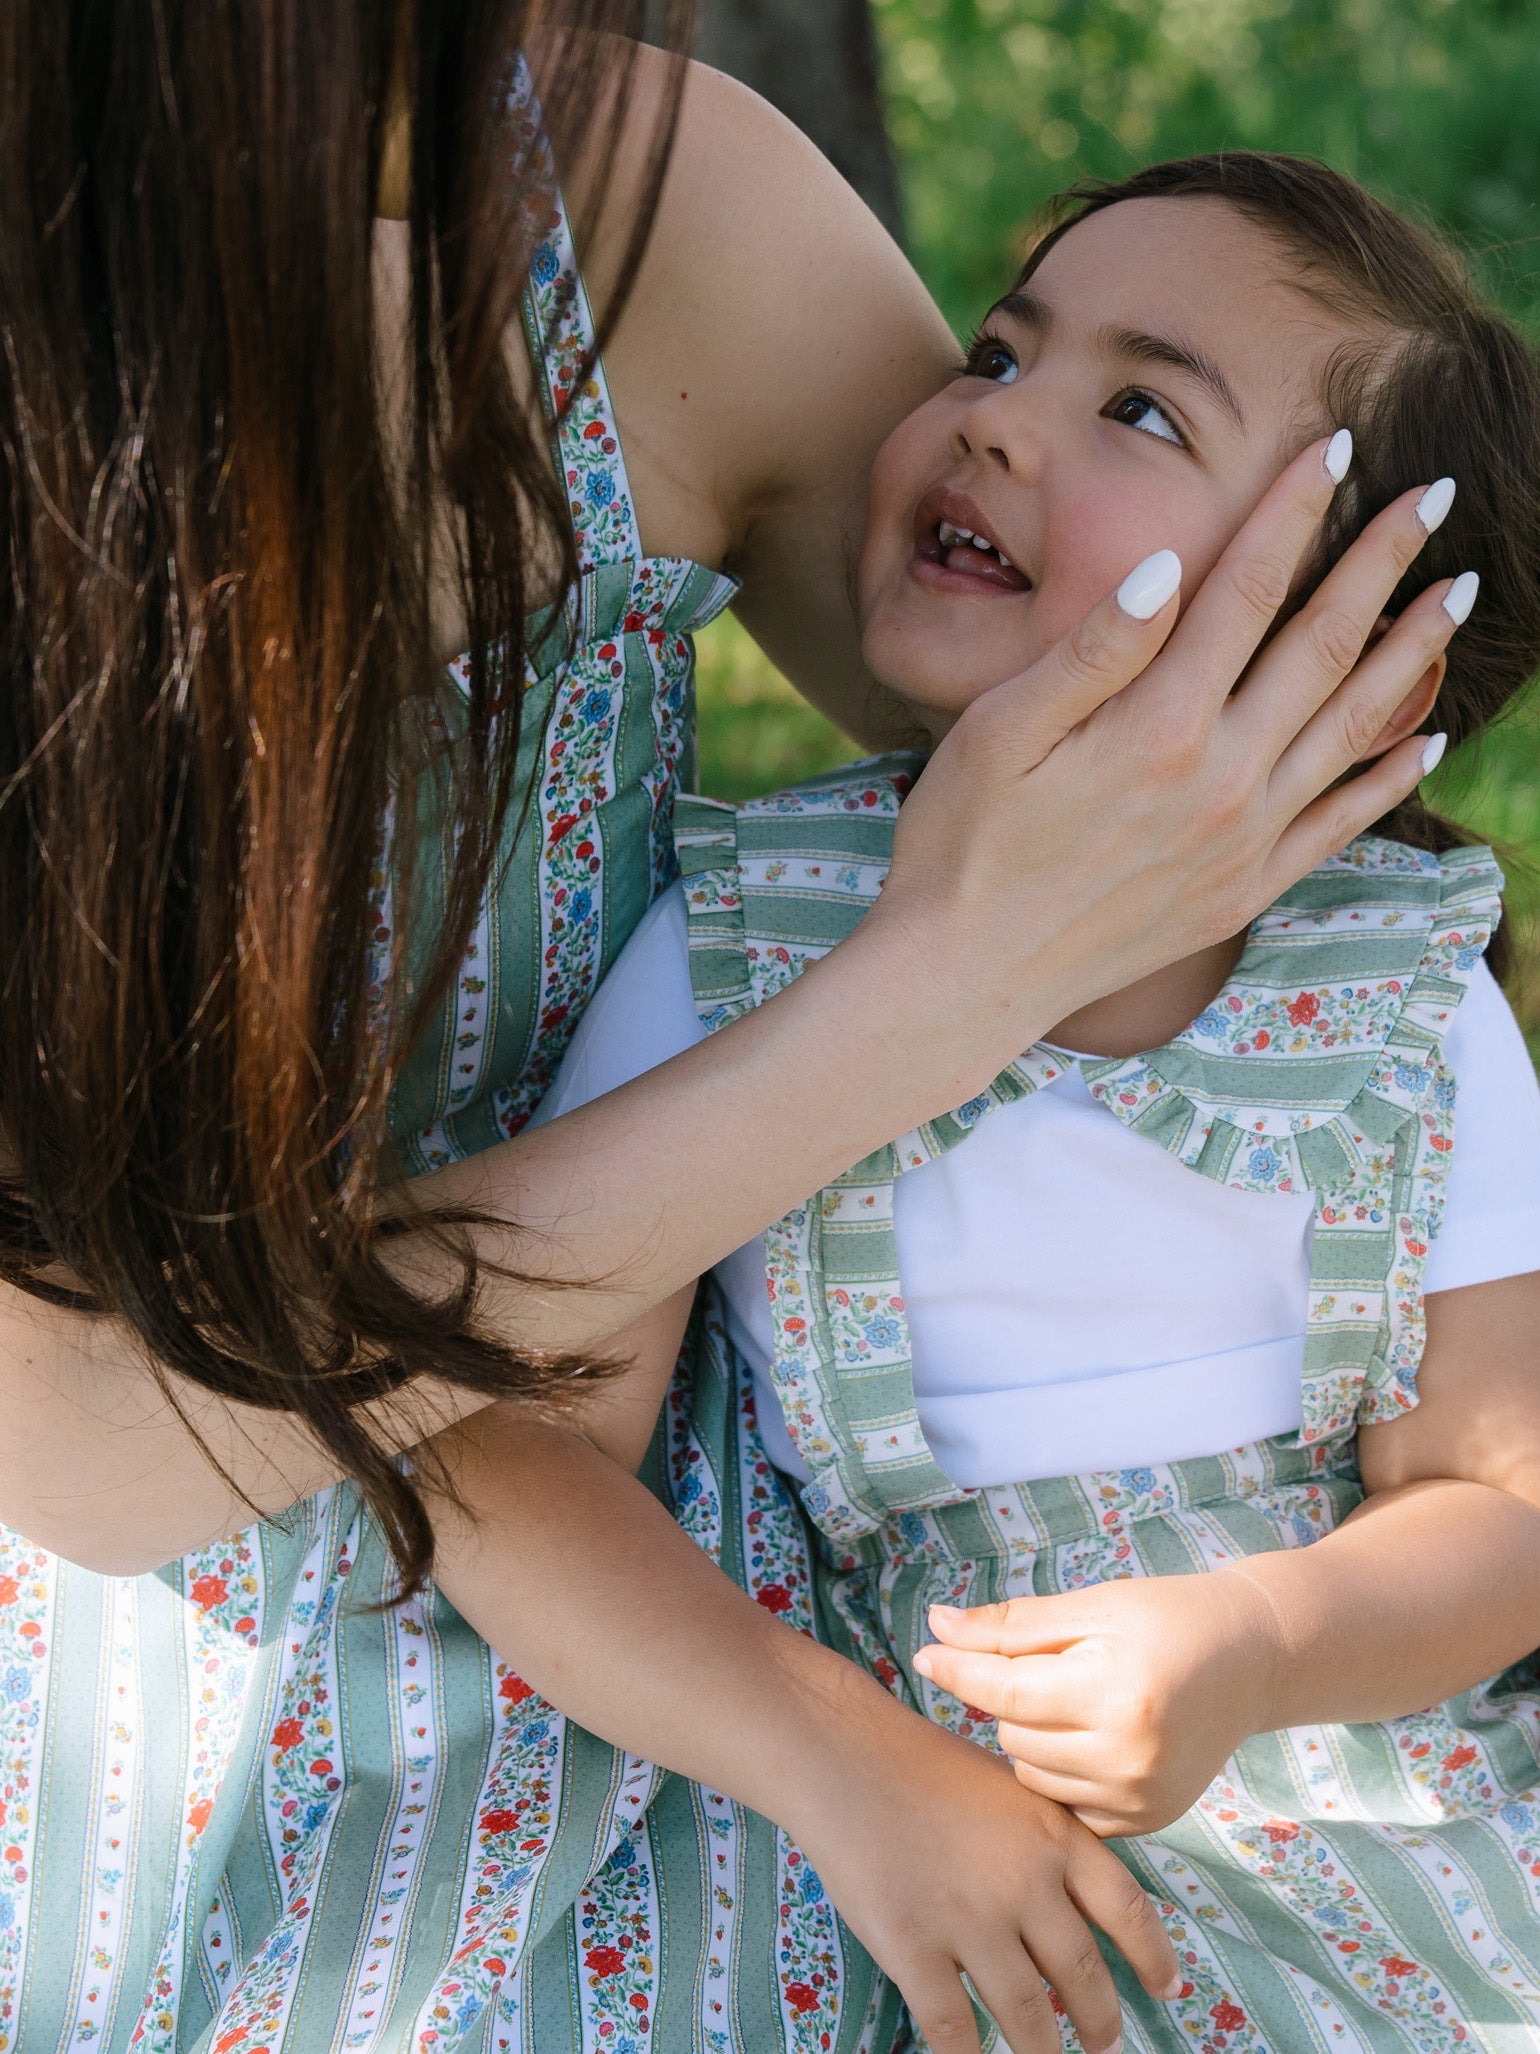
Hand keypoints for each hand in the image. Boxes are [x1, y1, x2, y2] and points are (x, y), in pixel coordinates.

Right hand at [787, 1666, 1181, 2053]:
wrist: (843, 1754)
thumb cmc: (921, 1763)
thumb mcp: (1007, 1785)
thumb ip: (1047, 1842)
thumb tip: (1083, 1904)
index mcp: (1053, 1834)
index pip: (1127, 1909)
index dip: (1154, 1958)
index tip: (1169, 1991)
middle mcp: (1024, 1882)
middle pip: (1082, 1974)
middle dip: (1101, 2020)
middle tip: (1107, 2043)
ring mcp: (970, 1919)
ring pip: (1028, 2015)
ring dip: (1044, 2049)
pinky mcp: (914, 1947)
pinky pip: (954, 2028)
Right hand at [875, 436, 1465, 1084]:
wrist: (964, 977)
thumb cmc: (960, 846)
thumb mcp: (994, 732)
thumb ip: (1089, 651)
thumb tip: (1166, 568)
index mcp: (1156, 726)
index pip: (1245, 590)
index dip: (1293, 513)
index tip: (1334, 449)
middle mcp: (1219, 779)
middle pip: (1322, 646)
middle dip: (1382, 561)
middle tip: (1434, 495)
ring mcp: (1242, 841)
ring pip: (1354, 727)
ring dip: (1415, 653)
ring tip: (1460, 593)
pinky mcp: (1244, 890)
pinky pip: (1341, 823)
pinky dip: (1392, 777)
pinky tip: (1429, 738)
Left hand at [913, 1572, 1277, 1837]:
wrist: (1251, 1660)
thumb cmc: (1167, 1618)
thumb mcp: (1091, 1607)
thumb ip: (1012, 1626)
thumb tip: (937, 1625)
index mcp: (1114, 1694)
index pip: (1005, 1693)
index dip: (957, 1671)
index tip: (923, 1654)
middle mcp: (1128, 1758)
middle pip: (1014, 1736)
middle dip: (1014, 1700)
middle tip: (1052, 1667)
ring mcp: (1139, 1799)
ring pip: (1032, 1775)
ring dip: (1032, 1739)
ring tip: (1071, 1701)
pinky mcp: (1147, 1822)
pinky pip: (1065, 1806)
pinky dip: (1060, 1774)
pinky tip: (1084, 1740)